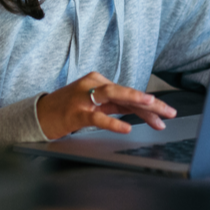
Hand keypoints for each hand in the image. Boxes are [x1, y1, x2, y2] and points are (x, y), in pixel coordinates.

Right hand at [36, 71, 177, 139]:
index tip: (166, 114)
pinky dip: (113, 122)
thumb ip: (115, 105)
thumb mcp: (95, 104)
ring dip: (134, 100)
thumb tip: (143, 111)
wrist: (40, 115)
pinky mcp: (76, 113)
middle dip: (150, 102)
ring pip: (114, 96)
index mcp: (100, 82)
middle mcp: (94, 85)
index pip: (129, 93)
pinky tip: (126, 128)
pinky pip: (98, 117)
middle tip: (169, 111)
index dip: (149, 104)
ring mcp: (84, 98)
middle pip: (127, 92)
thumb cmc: (69, 109)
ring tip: (151, 105)